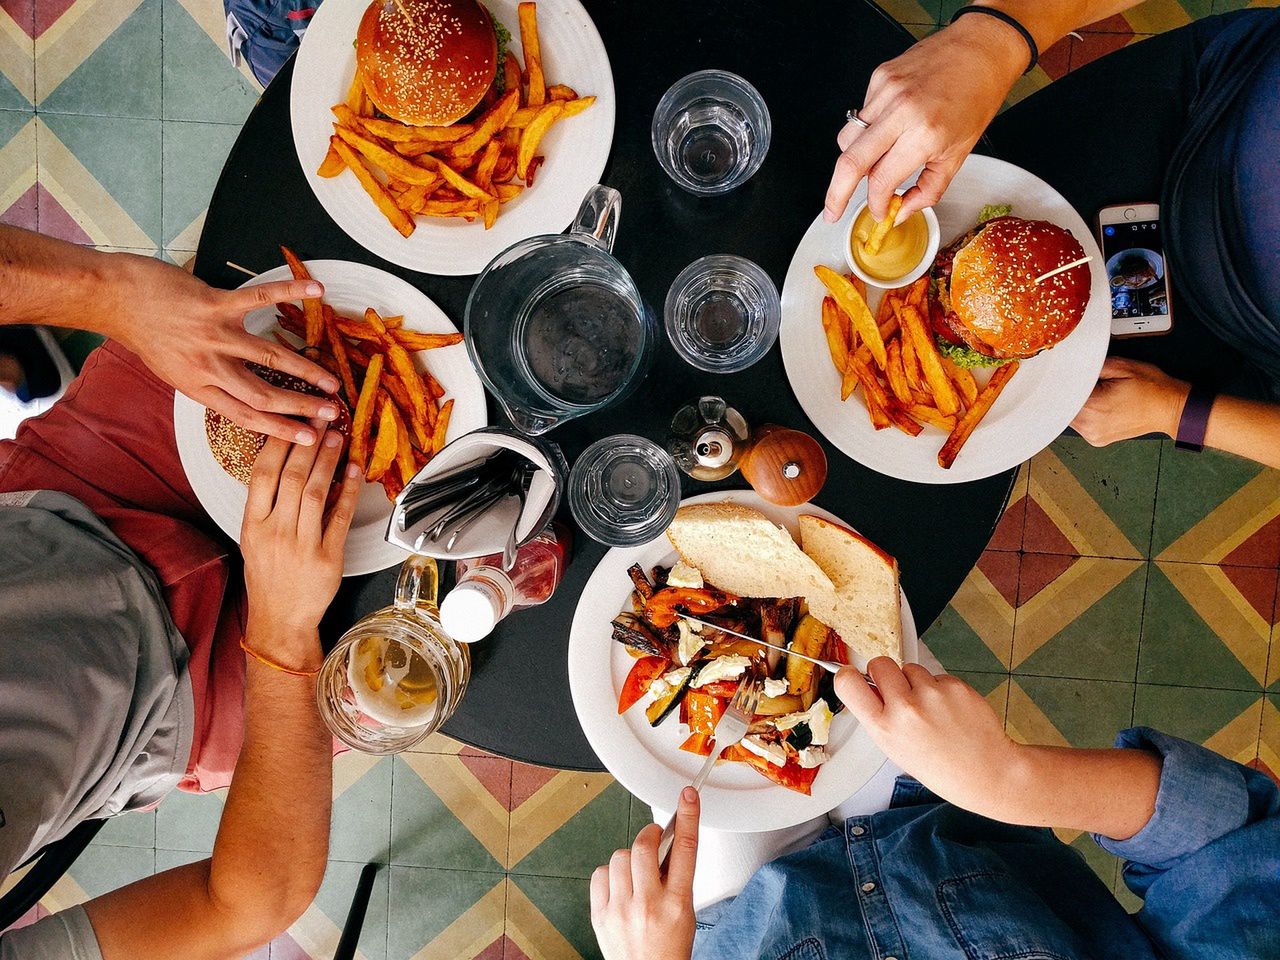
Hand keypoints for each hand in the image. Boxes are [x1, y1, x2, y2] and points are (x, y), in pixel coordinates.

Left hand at [100, 253, 341, 444]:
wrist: (115, 299)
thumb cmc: (145, 333)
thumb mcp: (173, 370)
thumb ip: (207, 381)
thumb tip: (240, 392)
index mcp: (198, 387)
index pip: (246, 415)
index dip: (281, 429)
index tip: (309, 438)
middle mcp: (208, 366)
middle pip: (263, 394)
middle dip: (302, 406)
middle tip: (332, 413)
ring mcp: (213, 335)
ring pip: (269, 357)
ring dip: (305, 370)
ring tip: (332, 379)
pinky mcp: (214, 304)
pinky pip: (259, 299)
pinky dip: (290, 292)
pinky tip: (316, 291)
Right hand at [240, 430, 361, 664]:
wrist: (280, 619)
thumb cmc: (268, 576)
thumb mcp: (254, 538)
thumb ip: (267, 504)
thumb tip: (289, 463)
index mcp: (253, 525)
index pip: (262, 474)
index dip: (278, 444)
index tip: (291, 421)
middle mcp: (275, 532)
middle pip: (292, 478)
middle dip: (308, 443)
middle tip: (321, 418)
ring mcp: (302, 545)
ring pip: (317, 493)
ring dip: (328, 461)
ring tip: (337, 437)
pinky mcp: (328, 558)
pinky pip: (340, 517)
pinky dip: (349, 492)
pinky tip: (355, 471)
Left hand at [591, 787, 698, 959]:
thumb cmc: (668, 950)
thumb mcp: (685, 913)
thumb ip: (677, 878)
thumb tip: (668, 843)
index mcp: (677, 903)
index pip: (686, 849)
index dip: (687, 816)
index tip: (687, 796)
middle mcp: (649, 904)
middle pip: (644, 845)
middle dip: (649, 835)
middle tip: (653, 839)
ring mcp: (622, 909)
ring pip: (619, 856)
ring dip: (629, 858)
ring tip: (637, 874)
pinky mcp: (601, 914)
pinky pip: (601, 873)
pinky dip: (610, 874)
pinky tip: (620, 886)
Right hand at [823, 15, 1025, 222]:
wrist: (982, 49)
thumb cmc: (976, 97)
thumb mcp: (958, 154)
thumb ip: (928, 190)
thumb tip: (901, 211)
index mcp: (924, 134)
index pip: (881, 180)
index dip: (876, 203)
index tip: (878, 211)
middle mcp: (901, 110)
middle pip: (850, 162)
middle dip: (836, 194)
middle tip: (832, 211)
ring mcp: (886, 90)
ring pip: (847, 139)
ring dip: (853, 160)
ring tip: (873, 163)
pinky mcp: (879, 77)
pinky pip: (860, 115)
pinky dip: (868, 131)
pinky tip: (889, 126)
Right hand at [836, 659, 1021, 813]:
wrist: (986, 771)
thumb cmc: (941, 767)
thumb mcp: (895, 749)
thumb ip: (880, 717)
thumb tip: (869, 687)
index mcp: (884, 728)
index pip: (848, 683)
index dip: (847, 675)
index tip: (852, 676)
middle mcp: (905, 708)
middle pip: (879, 664)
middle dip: (884, 673)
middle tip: (897, 690)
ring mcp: (932, 694)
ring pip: (911, 668)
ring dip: (916, 682)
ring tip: (931, 709)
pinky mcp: (955, 686)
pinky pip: (937, 676)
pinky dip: (940, 688)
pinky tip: (950, 710)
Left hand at [1071, 356, 1188, 445]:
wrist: (1171, 408)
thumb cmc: (1152, 389)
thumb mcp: (1121, 366)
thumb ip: (1092, 366)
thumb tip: (1073, 367)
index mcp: (1093, 408)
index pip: (1060, 396)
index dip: (1060, 384)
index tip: (1060, 376)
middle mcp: (1090, 426)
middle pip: (1062, 407)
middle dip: (1069, 393)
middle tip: (1080, 381)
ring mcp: (1093, 436)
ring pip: (1069, 417)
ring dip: (1075, 404)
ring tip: (1094, 393)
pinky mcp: (1097, 439)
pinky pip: (1080, 424)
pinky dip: (1083, 413)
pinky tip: (1097, 404)